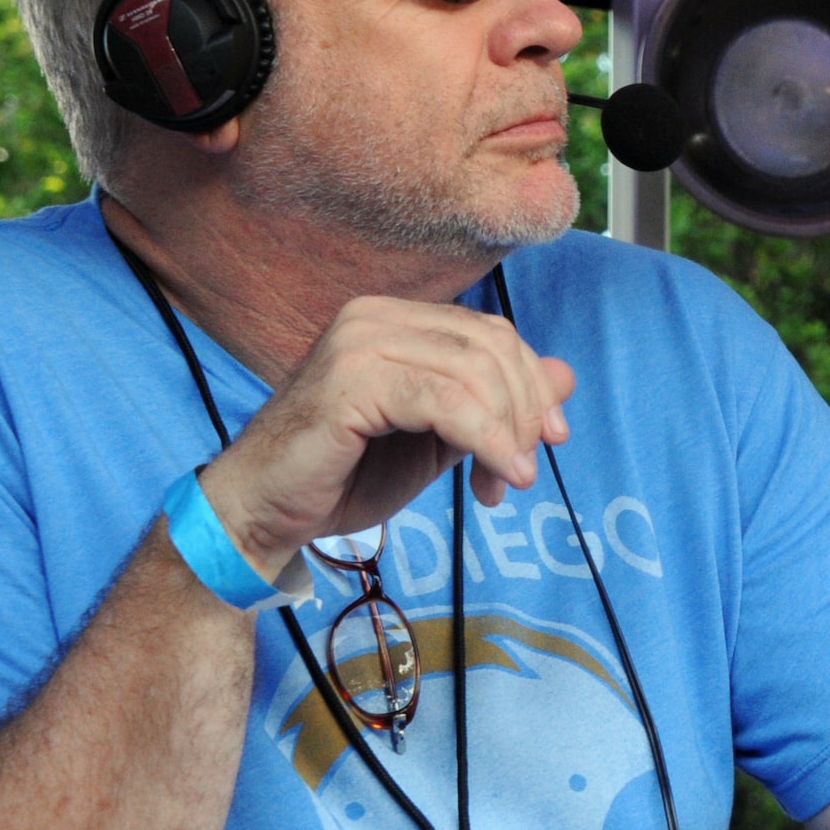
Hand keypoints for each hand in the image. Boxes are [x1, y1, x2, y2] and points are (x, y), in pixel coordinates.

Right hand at [195, 297, 575, 579]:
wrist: (263, 513)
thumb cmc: (343, 476)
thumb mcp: (437, 438)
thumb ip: (492, 404)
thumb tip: (565, 375)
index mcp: (393, 319)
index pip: (491, 334)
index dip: (532, 385)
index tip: (549, 440)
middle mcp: (374, 317)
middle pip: (491, 346)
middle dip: (525, 410)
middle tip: (527, 469)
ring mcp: (359, 343)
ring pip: (475, 373)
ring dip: (508, 433)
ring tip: (509, 482)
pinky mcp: (350, 381)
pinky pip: (446, 402)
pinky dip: (486, 441)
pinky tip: (495, 479)